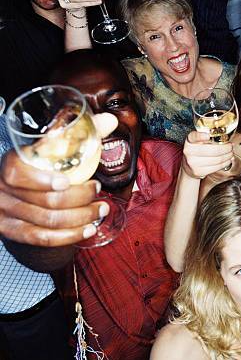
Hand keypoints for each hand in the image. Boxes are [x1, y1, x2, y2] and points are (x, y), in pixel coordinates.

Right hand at [0, 113, 116, 246]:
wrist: (18, 190)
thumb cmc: (42, 164)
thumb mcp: (54, 147)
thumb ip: (81, 133)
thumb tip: (110, 120)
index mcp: (12, 163)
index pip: (20, 174)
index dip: (43, 180)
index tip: (68, 181)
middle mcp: (3, 189)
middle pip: (44, 201)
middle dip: (80, 199)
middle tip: (99, 191)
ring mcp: (5, 213)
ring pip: (48, 222)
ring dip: (81, 217)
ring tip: (102, 210)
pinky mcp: (13, 232)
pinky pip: (43, 239)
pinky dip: (69, 236)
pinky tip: (89, 230)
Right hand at [181, 131, 237, 178]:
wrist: (189, 166)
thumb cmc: (197, 151)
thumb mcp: (199, 141)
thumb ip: (209, 137)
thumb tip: (226, 137)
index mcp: (190, 140)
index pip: (194, 137)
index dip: (201, 136)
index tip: (208, 135)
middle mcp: (189, 151)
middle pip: (213, 150)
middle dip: (226, 148)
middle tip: (230, 146)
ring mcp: (193, 162)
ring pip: (217, 159)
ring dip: (228, 156)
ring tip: (230, 153)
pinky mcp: (198, 171)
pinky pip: (216, 167)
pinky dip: (225, 163)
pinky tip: (227, 160)